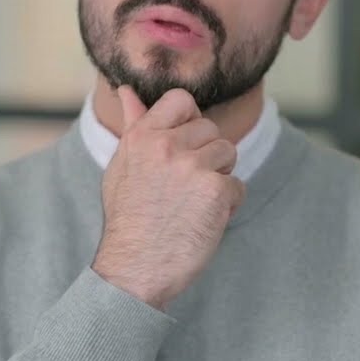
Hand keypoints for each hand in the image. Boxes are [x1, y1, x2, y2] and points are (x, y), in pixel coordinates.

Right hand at [91, 86, 244, 310]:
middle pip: (211, 130)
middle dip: (206, 156)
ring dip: (219, 178)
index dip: (189, 121)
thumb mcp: (121, 167)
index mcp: (143, 136)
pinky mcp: (216, 191)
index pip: (181, 100)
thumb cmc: (128, 220)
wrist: (134, 269)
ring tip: (193, 203)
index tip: (183, 147)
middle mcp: (167, 145)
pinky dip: (228, 205)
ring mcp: (193, 167)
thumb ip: (133, 125)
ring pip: (228, 154)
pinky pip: (238, 186)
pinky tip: (204, 220)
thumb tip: (126, 90)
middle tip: (183, 189)